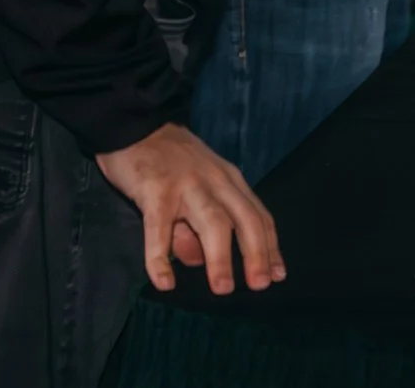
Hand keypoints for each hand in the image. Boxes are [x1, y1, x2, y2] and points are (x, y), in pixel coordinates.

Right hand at [95, 123, 281, 294]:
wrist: (135, 125)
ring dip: (220, 257)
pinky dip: (161, 257)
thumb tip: (201, 263)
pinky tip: (165, 282)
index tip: (278, 274)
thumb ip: (199, 225)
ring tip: (224, 288)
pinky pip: (159, 228)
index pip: (258, 215)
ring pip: (212, 222)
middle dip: (256, 253)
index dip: (270, 246)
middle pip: (244, 219)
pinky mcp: (155, 191)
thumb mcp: (196, 187)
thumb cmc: (169, 161)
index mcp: (229, 180)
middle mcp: (215, 181)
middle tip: (261, 286)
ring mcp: (186, 185)